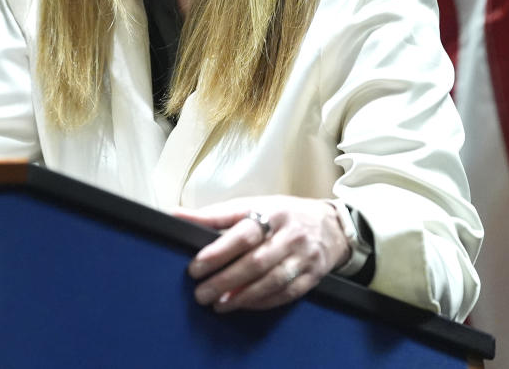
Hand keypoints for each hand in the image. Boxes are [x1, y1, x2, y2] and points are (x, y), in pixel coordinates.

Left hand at [174, 196, 350, 311]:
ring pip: (271, 280)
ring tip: (218, 304)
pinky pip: (286, 293)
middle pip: (255, 261)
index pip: (242, 232)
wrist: (331, 225)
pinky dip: (262, 302)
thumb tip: (176, 216)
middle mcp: (288, 233)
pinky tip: (243, 304)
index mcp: (271, 211)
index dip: (217, 251)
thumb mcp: (253, 205)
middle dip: (225, 280)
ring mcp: (303, 255)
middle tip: (201, 292)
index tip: (196, 267)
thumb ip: (217, 215)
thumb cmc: (282, 215)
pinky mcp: (312, 275)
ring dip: (242, 296)